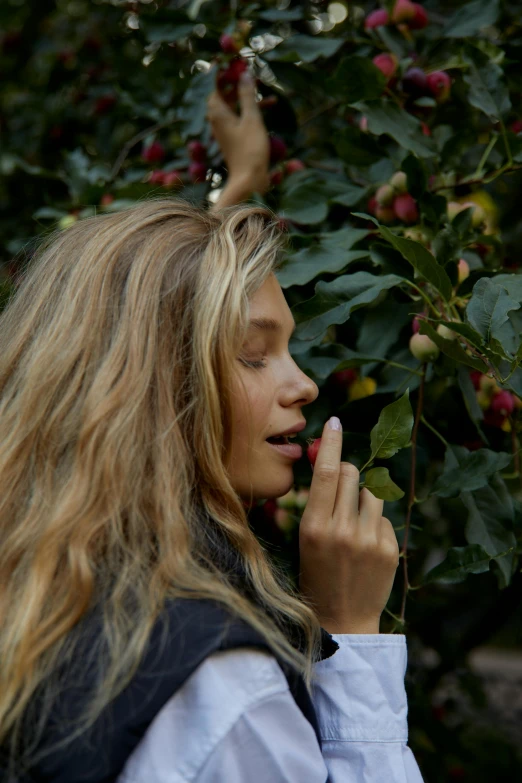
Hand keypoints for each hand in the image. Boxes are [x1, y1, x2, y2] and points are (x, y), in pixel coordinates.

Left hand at [206, 70, 269, 195]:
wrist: (249, 180)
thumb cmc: (250, 149)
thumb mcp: (251, 119)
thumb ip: (247, 95)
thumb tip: (244, 74)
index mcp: (217, 112)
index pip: (216, 84)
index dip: (226, 72)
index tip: (238, 62)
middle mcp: (217, 120)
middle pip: (224, 94)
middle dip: (238, 83)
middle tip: (252, 74)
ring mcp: (224, 130)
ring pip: (233, 105)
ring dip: (248, 97)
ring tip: (265, 91)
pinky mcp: (233, 138)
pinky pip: (239, 117)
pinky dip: (250, 111)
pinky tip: (268, 107)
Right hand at [298, 418, 399, 634]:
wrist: (343, 620)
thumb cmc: (316, 576)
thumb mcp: (305, 539)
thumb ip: (316, 502)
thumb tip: (324, 462)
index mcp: (314, 527)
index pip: (324, 472)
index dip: (330, 443)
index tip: (335, 421)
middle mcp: (343, 530)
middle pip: (349, 473)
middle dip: (344, 472)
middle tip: (339, 490)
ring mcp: (369, 540)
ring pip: (370, 491)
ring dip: (361, 498)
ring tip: (353, 526)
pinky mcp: (390, 549)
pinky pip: (383, 516)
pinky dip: (374, 522)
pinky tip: (365, 546)